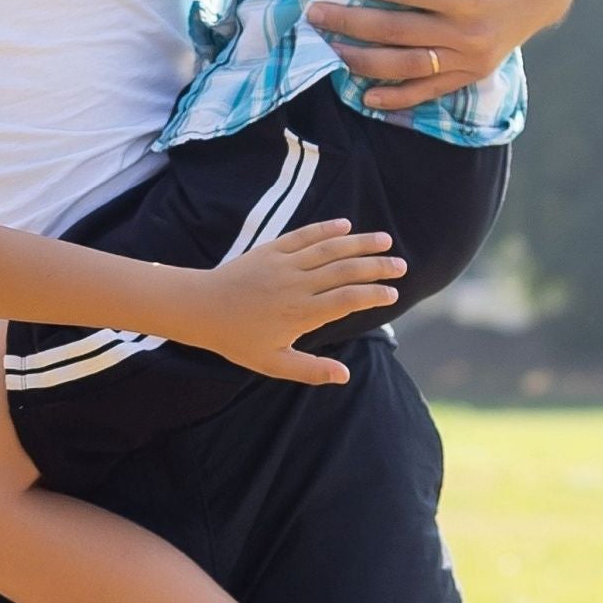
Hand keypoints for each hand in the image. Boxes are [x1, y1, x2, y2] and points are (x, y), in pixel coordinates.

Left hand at [186, 218, 405, 381]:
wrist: (201, 308)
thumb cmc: (237, 340)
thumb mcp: (273, 363)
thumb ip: (310, 370)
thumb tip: (345, 376)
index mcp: (300, 313)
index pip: (347, 299)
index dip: (373, 295)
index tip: (392, 294)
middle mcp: (297, 285)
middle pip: (346, 270)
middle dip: (377, 266)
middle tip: (401, 265)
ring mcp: (285, 263)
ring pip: (330, 248)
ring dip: (361, 243)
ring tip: (385, 240)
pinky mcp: (272, 249)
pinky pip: (305, 235)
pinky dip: (327, 228)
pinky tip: (346, 226)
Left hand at [302, 0, 581, 107]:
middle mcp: (468, 32)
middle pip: (394, 31)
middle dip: (348, 21)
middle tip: (312, 12)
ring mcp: (472, 58)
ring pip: (407, 66)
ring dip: (363, 60)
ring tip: (329, 46)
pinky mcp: (475, 72)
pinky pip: (432, 90)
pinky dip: (399, 98)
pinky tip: (366, 96)